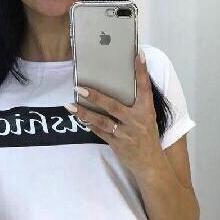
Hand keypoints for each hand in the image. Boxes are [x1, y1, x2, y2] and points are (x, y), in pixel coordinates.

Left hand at [69, 50, 162, 177]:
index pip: (145, 88)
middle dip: (95, 96)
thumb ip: (136, 104)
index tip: (138, 55)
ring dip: (84, 112)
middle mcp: (136, 121)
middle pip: (113, 106)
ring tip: (70, 104)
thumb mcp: (148, 118)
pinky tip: (77, 116)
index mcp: (147, 111)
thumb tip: (122, 87)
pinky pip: (99, 131)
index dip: (142, 71)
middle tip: (80, 87)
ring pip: (101, 120)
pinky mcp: (116, 143)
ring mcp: (125, 133)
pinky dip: (88, 124)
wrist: (150, 163)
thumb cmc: (148, 136)